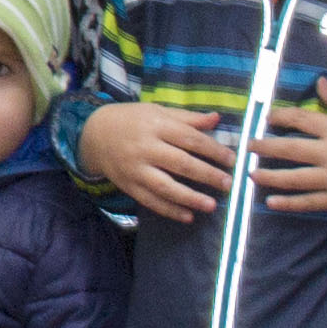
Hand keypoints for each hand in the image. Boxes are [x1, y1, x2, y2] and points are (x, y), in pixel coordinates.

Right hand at [78, 99, 237, 223]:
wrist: (94, 134)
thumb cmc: (132, 120)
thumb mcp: (157, 111)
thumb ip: (187, 118)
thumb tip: (217, 119)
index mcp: (156, 125)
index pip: (190, 138)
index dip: (213, 150)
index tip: (232, 160)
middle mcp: (145, 147)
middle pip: (181, 163)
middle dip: (207, 175)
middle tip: (228, 184)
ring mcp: (136, 169)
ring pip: (165, 186)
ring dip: (190, 198)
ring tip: (211, 206)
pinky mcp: (128, 185)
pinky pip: (150, 201)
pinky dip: (169, 210)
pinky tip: (187, 216)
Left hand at [254, 85, 326, 216]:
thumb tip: (319, 81)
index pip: (302, 120)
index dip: (281, 117)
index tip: (267, 117)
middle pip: (291, 150)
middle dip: (265, 147)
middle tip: (246, 146)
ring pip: (295, 179)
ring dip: (270, 177)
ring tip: (251, 174)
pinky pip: (309, 203)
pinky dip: (289, 204)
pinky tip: (270, 203)